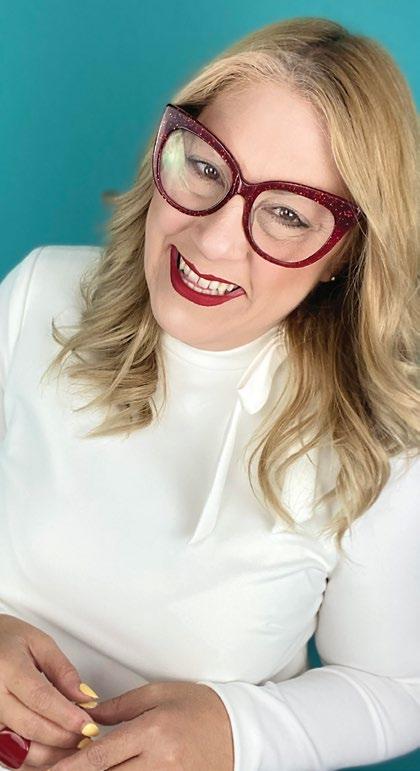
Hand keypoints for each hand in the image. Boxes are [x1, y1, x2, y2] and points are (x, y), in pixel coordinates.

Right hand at [0, 614, 99, 767]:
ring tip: (74, 744)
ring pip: (20, 749)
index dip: (66, 715)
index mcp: (7, 667)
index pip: (40, 698)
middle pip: (31, 726)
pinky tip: (53, 751)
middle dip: (63, 736)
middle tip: (87, 734)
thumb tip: (85, 697)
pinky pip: (11, 756)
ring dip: (51, 753)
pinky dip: (35, 759)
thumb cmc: (7, 639)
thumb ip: (63, 670)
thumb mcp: (39, 642)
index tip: (88, 723)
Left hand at [47, 680, 233, 769]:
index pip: (100, 757)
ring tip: (87, 769)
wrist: (238, 728)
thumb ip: (119, 707)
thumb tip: (87, 716)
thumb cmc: (200, 706)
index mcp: (153, 731)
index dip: (70, 768)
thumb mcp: (157, 694)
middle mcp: (161, 761)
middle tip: (59, 770)